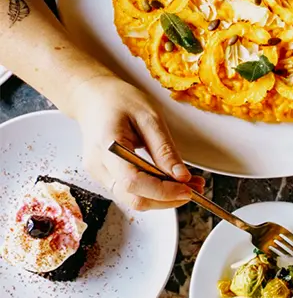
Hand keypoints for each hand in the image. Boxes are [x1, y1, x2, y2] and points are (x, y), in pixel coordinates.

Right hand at [68, 76, 202, 210]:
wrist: (94, 98)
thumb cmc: (119, 101)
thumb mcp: (150, 118)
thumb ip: (165, 149)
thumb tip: (182, 177)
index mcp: (107, 146)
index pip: (134, 182)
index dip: (163, 192)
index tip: (188, 190)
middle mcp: (98, 165)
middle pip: (134, 198)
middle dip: (167, 199)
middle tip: (194, 188)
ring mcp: (99, 173)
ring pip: (134, 199)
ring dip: (163, 198)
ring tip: (187, 184)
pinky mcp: (106, 176)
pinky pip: (131, 192)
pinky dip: (153, 191)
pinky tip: (169, 181)